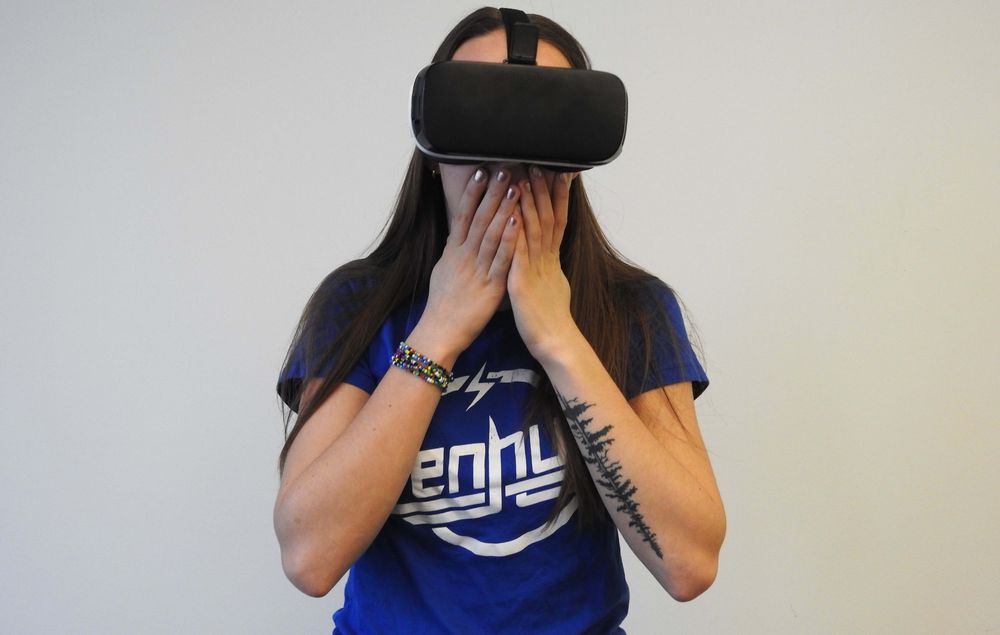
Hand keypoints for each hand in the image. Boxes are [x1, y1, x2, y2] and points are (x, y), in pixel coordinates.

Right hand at [411, 167, 520, 365]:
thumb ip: (453, 249)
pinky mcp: (490, 286)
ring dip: (504, 209)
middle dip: (492, 192)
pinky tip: (518, 222)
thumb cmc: (443, 302)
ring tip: (515, 186)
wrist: (440, 330)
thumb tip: (458, 232)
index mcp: (453, 251)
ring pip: (491, 234)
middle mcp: (464, 256)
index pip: (464, 215)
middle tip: (504, 168)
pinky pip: (501, 260)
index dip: (473, 192)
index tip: (481, 171)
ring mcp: (477, 270)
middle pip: (479, 218)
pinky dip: (509, 240)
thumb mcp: (444, 269)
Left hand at [507, 166, 576, 363]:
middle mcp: (545, 260)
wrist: (555, 344)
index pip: (556, 220)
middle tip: (538, 164)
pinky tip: (510, 216)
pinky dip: (514, 233)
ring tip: (523, 179)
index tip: (557, 173)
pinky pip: (518, 254)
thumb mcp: (553, 288)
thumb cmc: (550, 320)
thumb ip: (549, 270)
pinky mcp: (523, 283)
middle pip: (546, 218)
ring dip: (528, 204)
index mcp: (550, 260)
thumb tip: (551, 261)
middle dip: (542, 191)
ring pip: (533, 230)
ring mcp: (535, 270)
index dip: (557, 197)